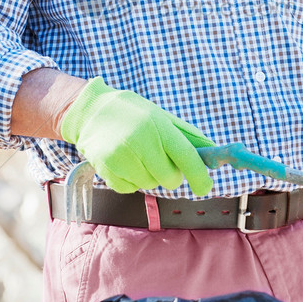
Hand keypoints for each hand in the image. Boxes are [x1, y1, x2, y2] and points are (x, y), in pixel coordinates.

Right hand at [59, 77, 214, 194]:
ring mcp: (121, 156)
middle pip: (169, 178)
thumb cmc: (131, 113)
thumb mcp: (161, 116)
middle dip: (170, 174)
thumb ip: (187, 136)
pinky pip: (130, 189)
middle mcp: (140, 140)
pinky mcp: (106, 169)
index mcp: (157, 124)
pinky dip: (131, 180)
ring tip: (137, 155)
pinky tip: (123, 162)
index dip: (199, 176)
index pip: (186, 156)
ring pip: (150, 185)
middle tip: (159, 159)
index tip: (205, 187)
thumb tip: (213, 153)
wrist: (89, 112)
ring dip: (149, 176)